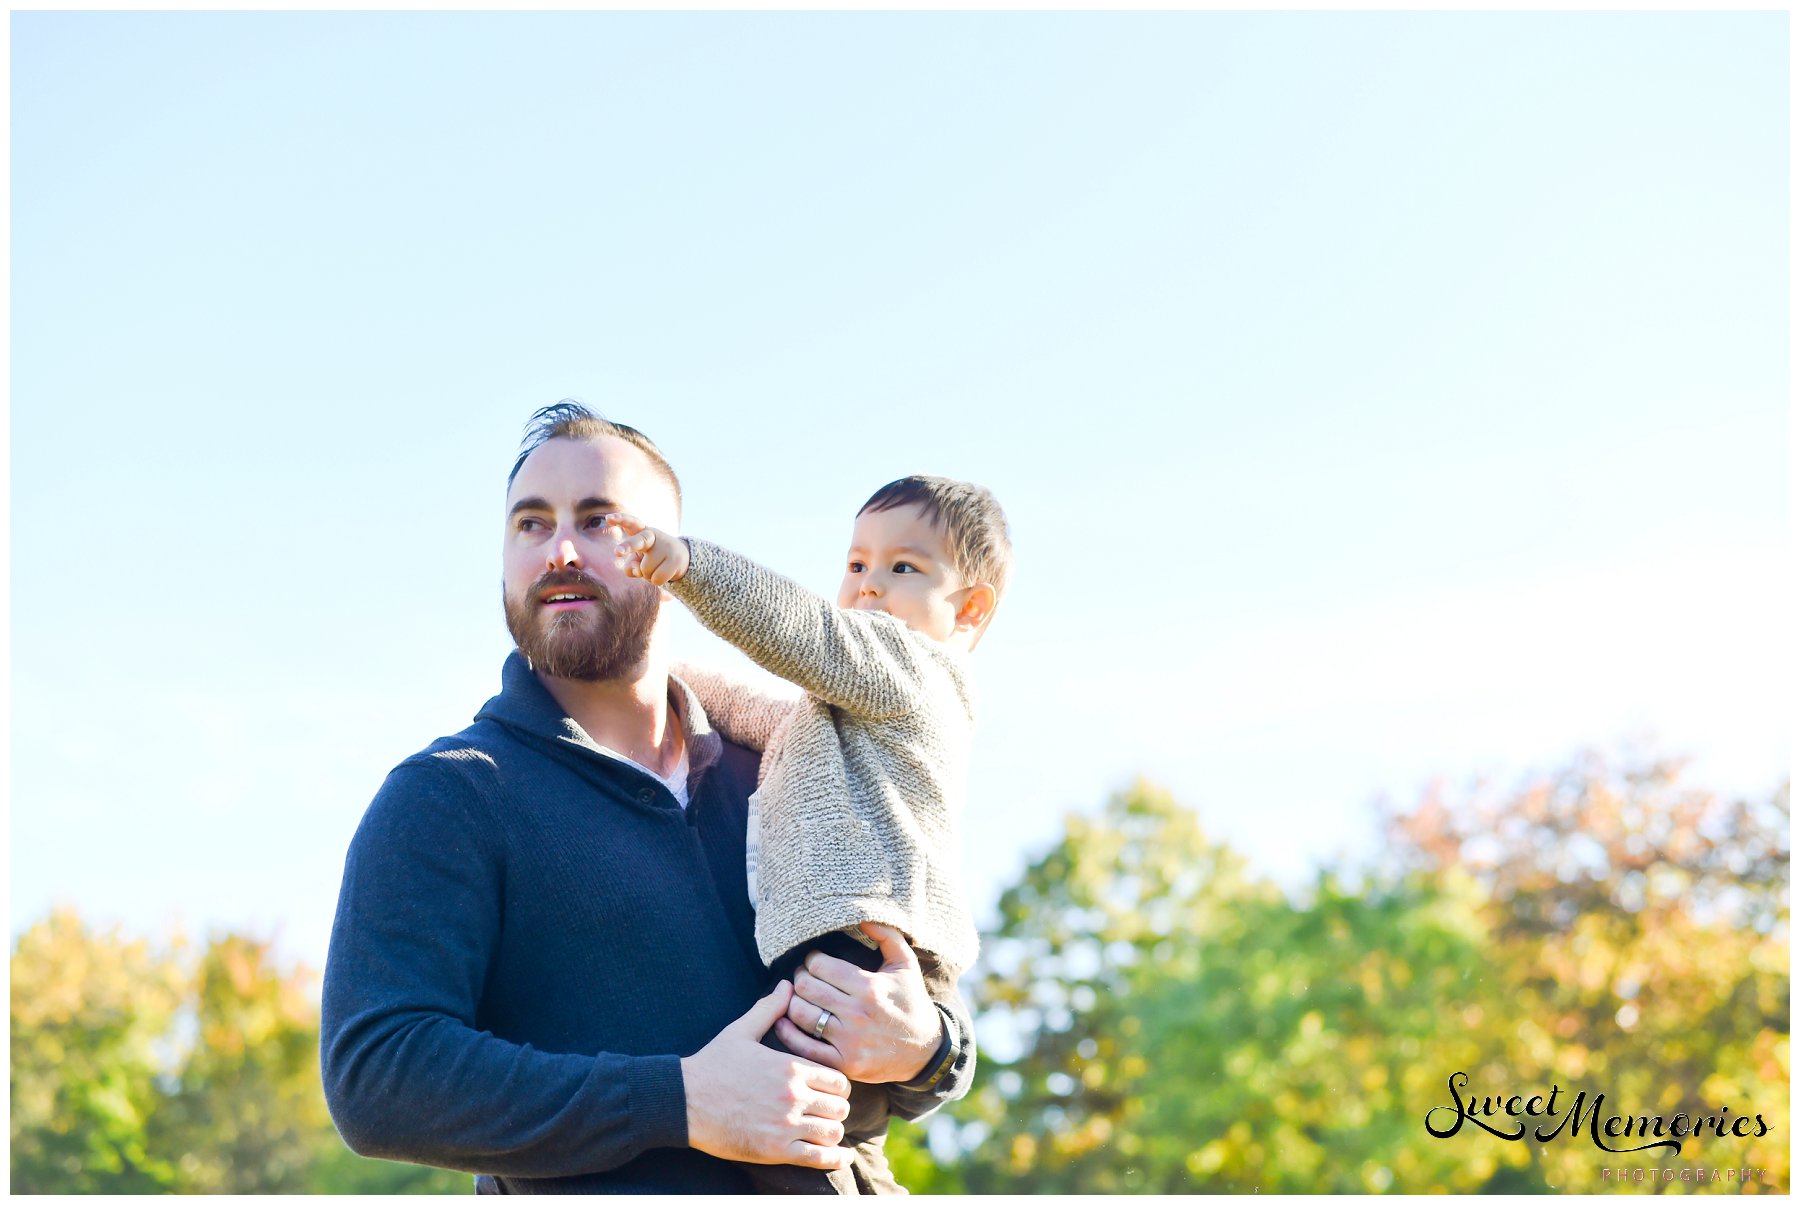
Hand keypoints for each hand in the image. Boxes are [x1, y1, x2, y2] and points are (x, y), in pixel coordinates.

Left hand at [607, 512, 688, 585]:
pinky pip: (657, 578)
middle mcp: (653, 536)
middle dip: (627, 546)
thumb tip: (636, 570)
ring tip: (656, 568)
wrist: (683, 558)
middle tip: (617, 552)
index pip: (631, 522)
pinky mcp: (675, 559)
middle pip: (639, 542)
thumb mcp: (637, 561)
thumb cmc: (652, 558)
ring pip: (645, 569)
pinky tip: (663, 573)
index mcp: (642, 531)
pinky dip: (656, 581)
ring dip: (647, 575)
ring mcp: (666, 547)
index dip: (620, 519)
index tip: (608, 518)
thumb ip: (630, 566)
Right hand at [680, 981, 854, 1169]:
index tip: (829, 1090)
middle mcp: (793, 1095)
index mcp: (790, 1067)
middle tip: (827, 1111)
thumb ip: (770, 1008)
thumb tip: (787, 984)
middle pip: (840, 1106)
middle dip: (837, 1109)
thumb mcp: (741, 1030)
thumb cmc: (713, 1065)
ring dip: (833, 1132)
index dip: (838, 1086)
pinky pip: (818, 1157)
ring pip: (833, 1131)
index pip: (838, 1079)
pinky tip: (838, 1157)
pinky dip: (833, 1159)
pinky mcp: (776, 1150)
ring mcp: (786, 1124)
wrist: (685, 1100)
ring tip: (824, 1131)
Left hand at [775, 923, 943, 1083]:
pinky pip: (803, 1047)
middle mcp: (857, 1014)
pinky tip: (784, 1020)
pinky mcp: (843, 1063)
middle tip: (803, 977)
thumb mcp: (906, 965)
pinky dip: (787, 1032)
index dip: (812, 960)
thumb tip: (862, 918)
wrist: (926, 1051)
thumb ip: (887, 936)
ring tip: (799, 997)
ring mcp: (849, 1041)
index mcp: (869, 987)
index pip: (820, 966)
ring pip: (800, 1014)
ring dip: (792, 1002)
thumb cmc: (912, 1003)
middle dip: (800, 978)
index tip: (814, 962)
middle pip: (807, 988)